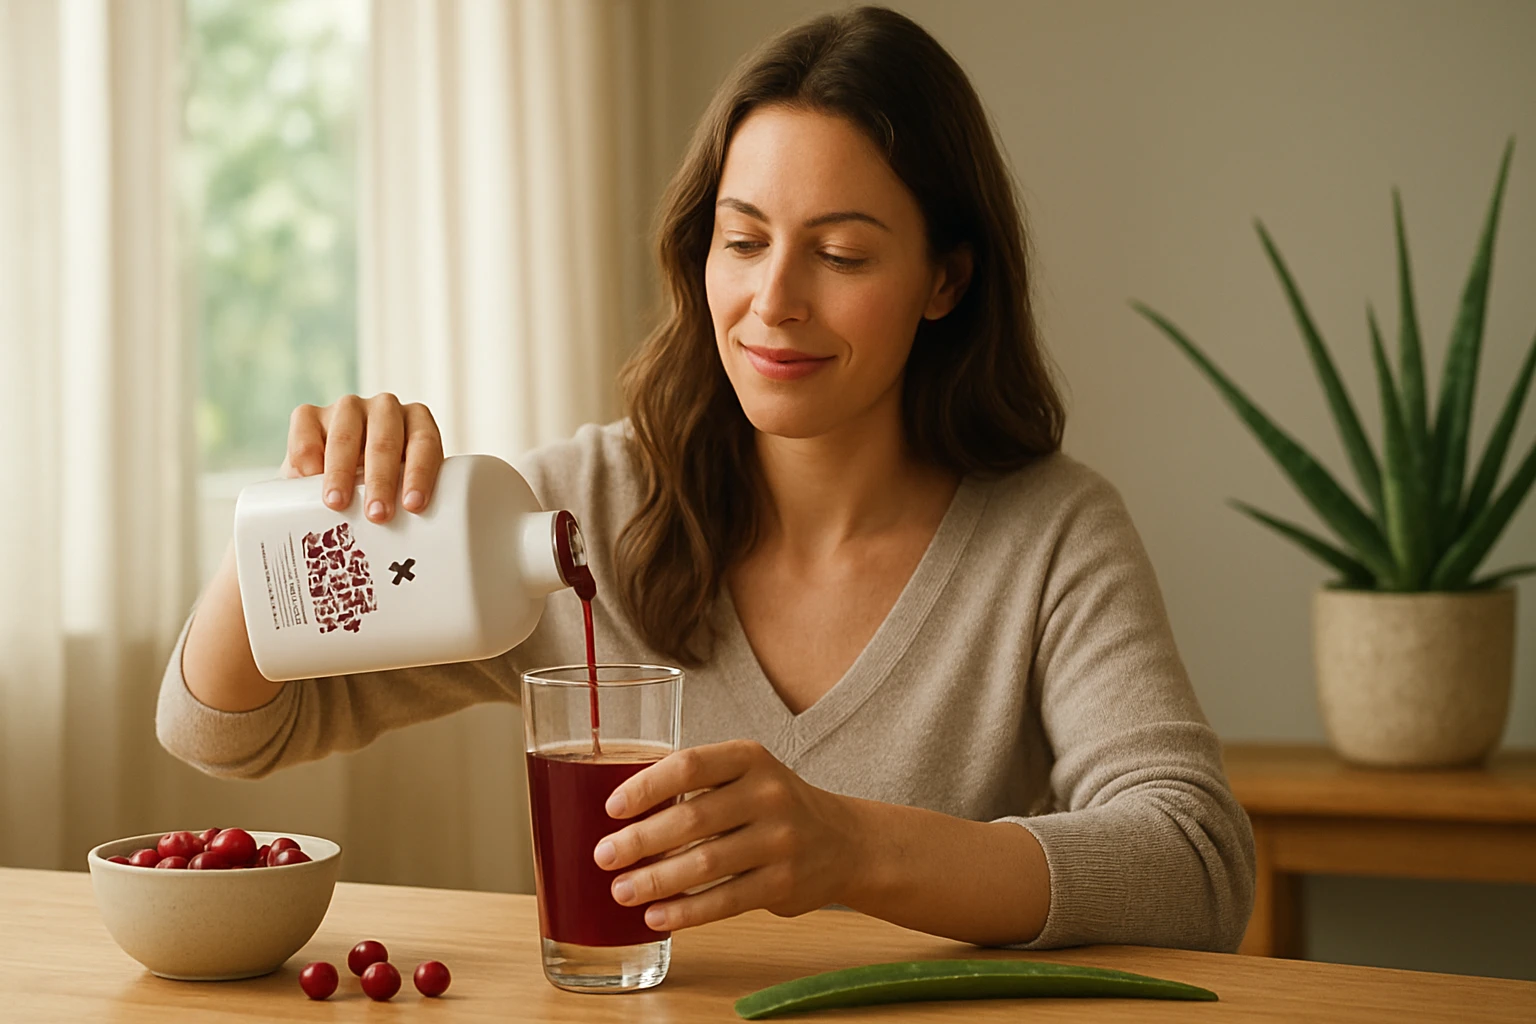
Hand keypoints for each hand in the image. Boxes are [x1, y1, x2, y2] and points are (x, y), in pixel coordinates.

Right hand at [280, 394, 443, 521]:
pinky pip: (306, 427)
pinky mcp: (310, 414)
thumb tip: (419, 562)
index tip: (413, 506)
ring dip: (342, 470)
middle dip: (381, 480)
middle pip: (386, 440)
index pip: (424, 444)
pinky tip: (308, 478)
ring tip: (338, 504)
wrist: (332, 480)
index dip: (420, 473)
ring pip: (346, 434)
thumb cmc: (378, 492)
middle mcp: (385, 410)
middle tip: (377, 515)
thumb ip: (412, 511)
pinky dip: (307, 453)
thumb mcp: (400, 494)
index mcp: (418, 424)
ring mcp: (348, 408)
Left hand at [595, 740, 861, 931]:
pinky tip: (657, 916)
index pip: (689, 765)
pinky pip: (726, 900)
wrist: (843, 842)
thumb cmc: (773, 806)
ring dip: (656, 880)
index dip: (646, 786)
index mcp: (749, 758)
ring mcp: (780, 840)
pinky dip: (687, 911)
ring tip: (622, 890)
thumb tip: (624, 821)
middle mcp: (768, 794)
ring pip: (706, 863)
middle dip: (640, 840)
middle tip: (604, 856)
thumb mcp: (745, 776)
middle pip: (692, 818)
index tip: (612, 808)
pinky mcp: (784, 883)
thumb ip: (697, 787)